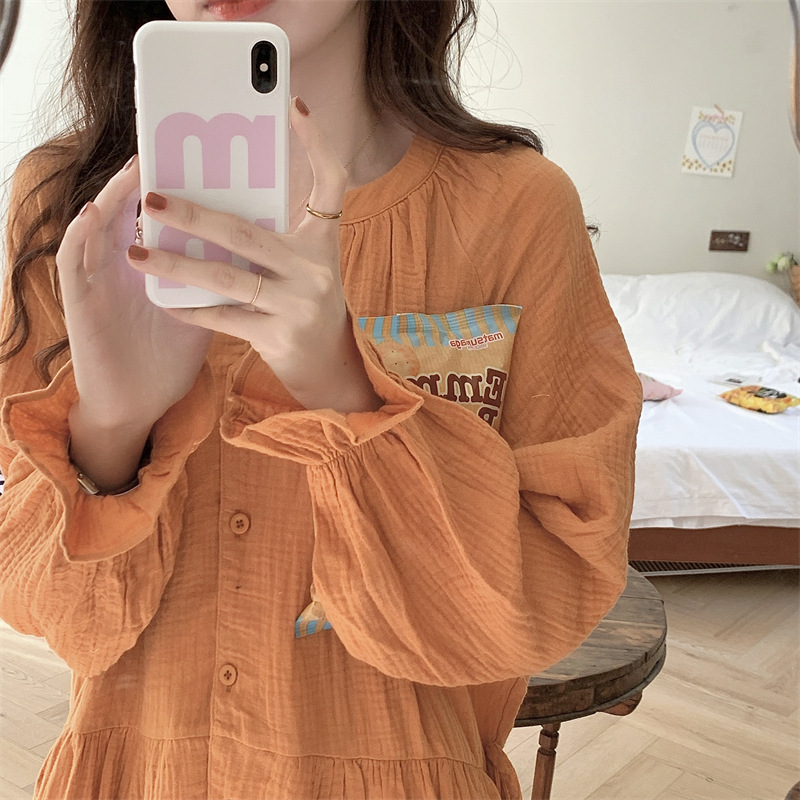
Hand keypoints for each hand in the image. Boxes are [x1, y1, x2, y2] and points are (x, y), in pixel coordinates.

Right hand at [56, 155, 212, 478]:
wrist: (139, 402)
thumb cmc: (167, 356)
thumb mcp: (198, 309)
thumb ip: (218, 279)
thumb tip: (260, 249)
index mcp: (153, 266)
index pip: (159, 216)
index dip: (172, 183)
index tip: (197, 155)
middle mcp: (122, 265)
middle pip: (131, 212)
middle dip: (148, 179)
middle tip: (166, 144)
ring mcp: (98, 281)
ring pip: (99, 226)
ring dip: (114, 195)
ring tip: (135, 167)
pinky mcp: (79, 303)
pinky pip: (74, 262)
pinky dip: (81, 235)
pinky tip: (94, 214)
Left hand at [127, 98, 379, 413]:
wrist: (329, 363)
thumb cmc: (305, 302)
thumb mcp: (304, 262)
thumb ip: (274, 232)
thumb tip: (215, 195)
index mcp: (323, 241)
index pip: (331, 182)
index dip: (317, 144)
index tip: (293, 106)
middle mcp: (314, 270)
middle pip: (248, 233)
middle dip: (193, 216)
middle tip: (151, 198)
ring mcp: (297, 304)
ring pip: (227, 278)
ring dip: (176, 266)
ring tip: (137, 252)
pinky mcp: (278, 336)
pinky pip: (224, 318)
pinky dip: (191, 308)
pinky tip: (163, 300)